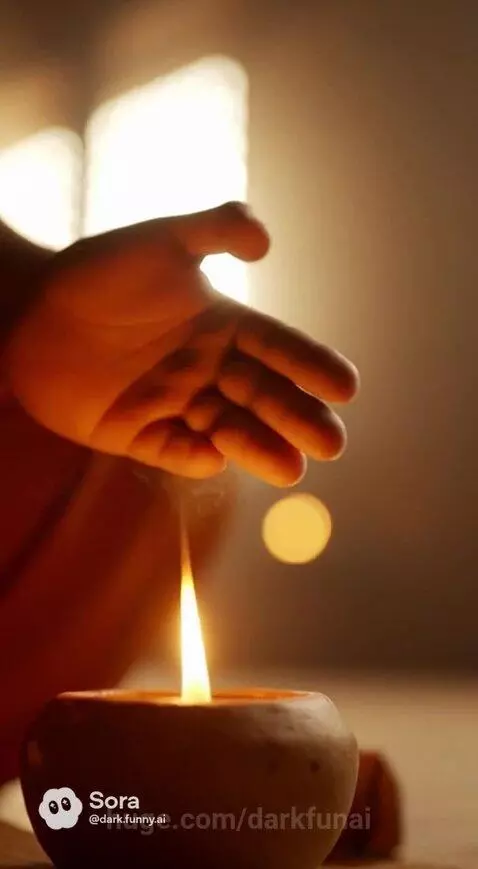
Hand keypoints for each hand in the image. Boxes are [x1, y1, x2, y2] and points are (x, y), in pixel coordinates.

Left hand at [6, 202, 357, 485]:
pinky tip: (214, 457)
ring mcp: (174, 404)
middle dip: (298, 418)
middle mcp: (208, 370)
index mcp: (223, 326)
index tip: (346, 386)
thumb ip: (213, 229)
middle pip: (262, 397)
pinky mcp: (137, 434)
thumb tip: (266, 242)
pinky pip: (170, 449)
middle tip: (332, 442)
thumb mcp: (159, 239)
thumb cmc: (97, 272)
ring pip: (227, 431)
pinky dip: (192, 456)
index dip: (312, 367)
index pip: (278, 348)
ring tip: (293, 467)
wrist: (31, 309)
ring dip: (260, 448)